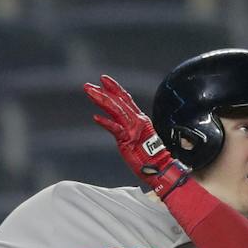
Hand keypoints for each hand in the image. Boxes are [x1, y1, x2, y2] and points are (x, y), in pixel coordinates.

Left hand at [83, 74, 190, 198]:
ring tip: (89, 92)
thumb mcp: (138, 139)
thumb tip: (120, 128)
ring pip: (115, 109)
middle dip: (102, 92)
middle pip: (118, 101)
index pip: (125, 99)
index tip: (103, 80)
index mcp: (139, 118)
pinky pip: (115, 128)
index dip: (114, 88)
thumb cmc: (149, 157)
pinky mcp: (128, 139)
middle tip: (87, 85)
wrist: (160, 167)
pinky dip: (105, 122)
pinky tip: (95, 117)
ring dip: (101, 100)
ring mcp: (132, 128)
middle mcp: (136, 120)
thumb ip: (130, 130)